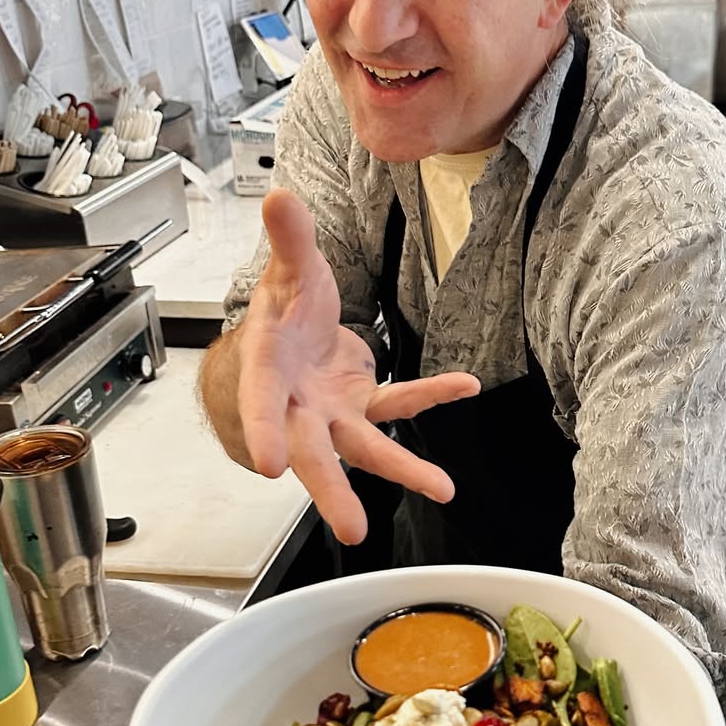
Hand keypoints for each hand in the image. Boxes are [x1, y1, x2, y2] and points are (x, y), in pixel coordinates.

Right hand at [237, 189, 479, 543]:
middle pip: (313, 451)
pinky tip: (464, 385)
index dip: (263, 431)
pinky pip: (400, 405)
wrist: (287, 335)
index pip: (261, 402)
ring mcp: (333, 413)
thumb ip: (287, 237)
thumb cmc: (279, 311)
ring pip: (365, 448)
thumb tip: (280, 196)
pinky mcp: (363, 407)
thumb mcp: (284, 268)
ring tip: (440, 489)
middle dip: (330, 489)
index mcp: (268, 372)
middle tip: (352, 529)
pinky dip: (434, 394)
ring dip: (402, 469)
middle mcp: (298, 405)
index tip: (271, 467)